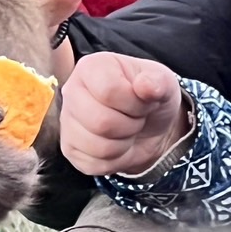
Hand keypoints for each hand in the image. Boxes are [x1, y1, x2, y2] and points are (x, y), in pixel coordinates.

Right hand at [60, 53, 185, 177]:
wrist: (149, 124)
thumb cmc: (150, 96)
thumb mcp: (163, 82)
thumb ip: (158, 81)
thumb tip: (146, 85)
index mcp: (90, 67)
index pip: (108, 90)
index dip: (134, 103)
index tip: (142, 101)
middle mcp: (71, 92)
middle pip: (100, 122)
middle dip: (130, 125)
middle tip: (136, 117)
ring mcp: (67, 122)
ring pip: (98, 147)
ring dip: (124, 143)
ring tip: (127, 129)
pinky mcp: (70, 149)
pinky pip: (94, 164)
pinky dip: (116, 159)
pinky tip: (118, 144)